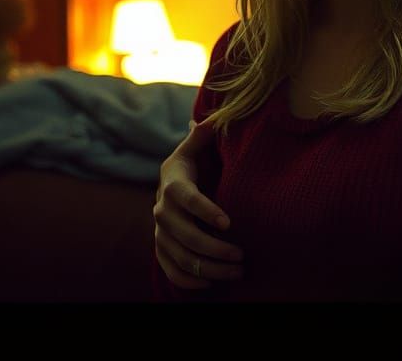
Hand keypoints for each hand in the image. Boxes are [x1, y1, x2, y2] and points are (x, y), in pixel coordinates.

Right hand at [153, 116, 243, 288]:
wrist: (173, 186)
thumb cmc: (194, 164)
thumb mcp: (197, 147)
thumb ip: (205, 134)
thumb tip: (213, 117)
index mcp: (173, 183)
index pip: (186, 199)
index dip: (205, 210)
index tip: (229, 222)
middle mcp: (161, 210)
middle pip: (184, 235)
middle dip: (213, 248)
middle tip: (242, 255)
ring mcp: (160, 232)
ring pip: (180, 257)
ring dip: (208, 269)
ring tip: (238, 272)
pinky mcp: (161, 249)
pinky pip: (171, 271)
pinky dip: (190, 281)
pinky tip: (214, 284)